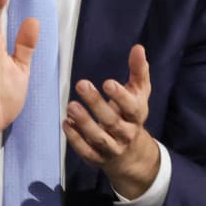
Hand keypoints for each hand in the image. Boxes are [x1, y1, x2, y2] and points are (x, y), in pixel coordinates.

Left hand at [63, 44, 159, 198]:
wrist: (132, 155)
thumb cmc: (131, 115)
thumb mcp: (139, 94)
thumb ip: (138, 71)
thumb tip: (138, 48)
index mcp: (137, 116)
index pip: (132, 107)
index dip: (121, 96)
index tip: (108, 82)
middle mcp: (126, 134)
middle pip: (112, 121)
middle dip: (97, 103)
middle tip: (81, 84)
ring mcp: (112, 148)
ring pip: (99, 138)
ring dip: (84, 122)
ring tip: (71, 105)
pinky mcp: (97, 158)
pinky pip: (86, 151)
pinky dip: (75, 139)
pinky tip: (66, 123)